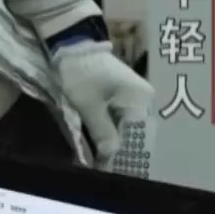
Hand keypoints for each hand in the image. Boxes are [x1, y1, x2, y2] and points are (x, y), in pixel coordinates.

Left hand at [52, 40, 151, 167]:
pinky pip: (120, 116)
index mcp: (142, 98)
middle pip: (136, 130)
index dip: (129, 152)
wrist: (70, 45)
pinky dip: (113, 128)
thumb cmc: (81, 74)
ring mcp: (133, 94)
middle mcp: (144, 96)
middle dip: (124, 148)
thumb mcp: (89, 105)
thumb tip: (112, 154)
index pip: (141, 133)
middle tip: (109, 167)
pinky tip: (105, 141)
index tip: (117, 168)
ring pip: (128, 124)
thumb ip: (102, 130)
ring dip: (117, 139)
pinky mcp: (121, 93)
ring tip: (107, 159)